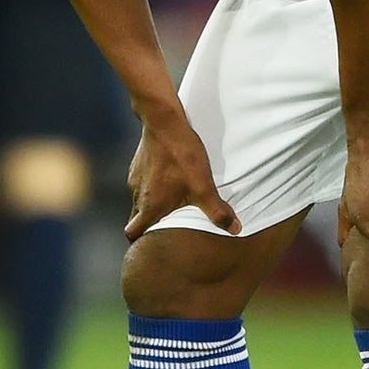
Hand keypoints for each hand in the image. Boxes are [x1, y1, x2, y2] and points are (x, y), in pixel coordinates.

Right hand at [125, 113, 241, 239]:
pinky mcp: (137, 165)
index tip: (150, 245)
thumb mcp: (204, 186)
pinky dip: (151, 186)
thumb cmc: (182, 157)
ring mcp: (135, 179)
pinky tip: (168, 177)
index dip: (139, 242)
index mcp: (150, 207)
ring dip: (151, 204)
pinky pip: (141, 182)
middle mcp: (137, 195)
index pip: (133, 234)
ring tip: (171, 200)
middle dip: (147, 226)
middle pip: (135, 219)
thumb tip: (235, 229)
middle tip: (165, 227)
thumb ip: (217, 211)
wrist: (164, 122)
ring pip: (139, 200)